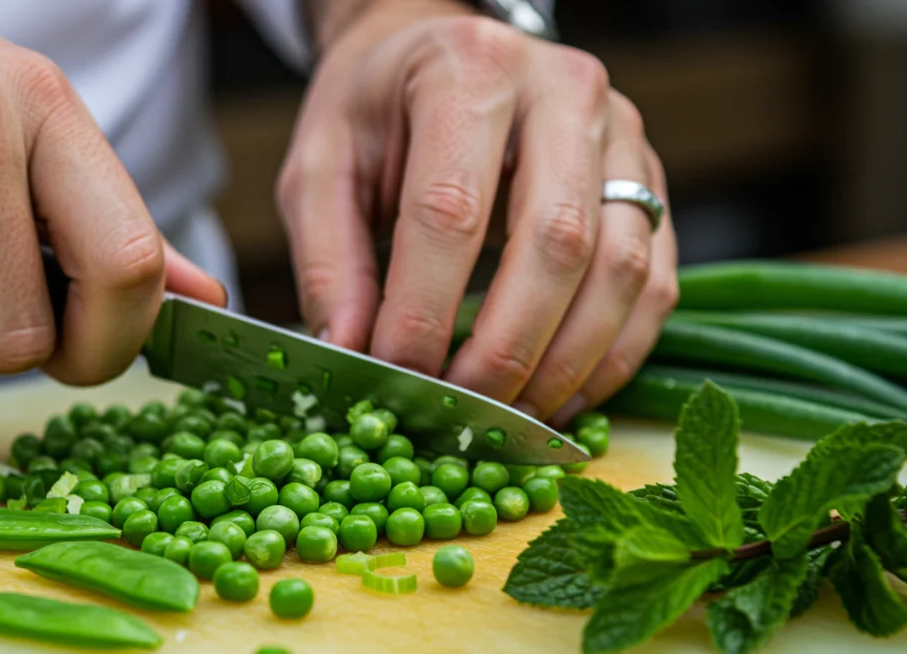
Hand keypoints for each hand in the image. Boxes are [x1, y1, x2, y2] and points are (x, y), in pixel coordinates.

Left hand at [278, 0, 677, 424]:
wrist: (441, 52)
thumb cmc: (377, 111)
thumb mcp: (321, 169)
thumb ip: (329, 263)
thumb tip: (351, 358)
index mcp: (467, 71)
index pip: (451, 211)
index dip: (423, 311)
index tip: (395, 378)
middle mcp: (563, 91)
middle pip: (556, 243)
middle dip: (505, 351)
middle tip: (460, 416)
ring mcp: (622, 135)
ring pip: (621, 269)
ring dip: (568, 364)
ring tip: (510, 419)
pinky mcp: (651, 180)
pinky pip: (656, 281)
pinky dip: (613, 354)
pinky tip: (562, 394)